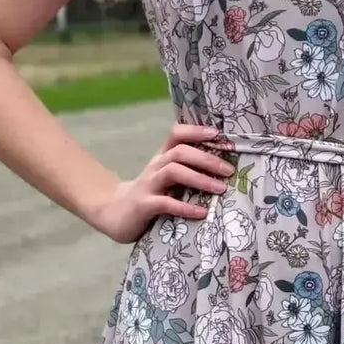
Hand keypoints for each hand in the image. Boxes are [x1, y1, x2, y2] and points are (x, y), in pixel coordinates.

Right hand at [86, 122, 234, 243]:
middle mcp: (155, 167)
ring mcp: (148, 185)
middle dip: (206, 159)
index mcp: (162, 158)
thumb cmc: (150, 194)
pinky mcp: (144, 205)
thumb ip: (188, 170)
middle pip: (180, 152)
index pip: (176, 134)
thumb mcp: (167, 178)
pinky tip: (201, 212)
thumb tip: (224, 167)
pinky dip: (185, 207)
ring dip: (199, 179)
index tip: (217, 134)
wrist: (115, 213)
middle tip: (229, 171)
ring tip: (220, 189)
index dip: (195, 131)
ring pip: (173, 172)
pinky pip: (165, 203)